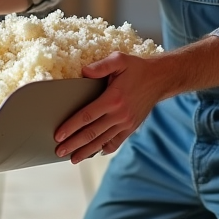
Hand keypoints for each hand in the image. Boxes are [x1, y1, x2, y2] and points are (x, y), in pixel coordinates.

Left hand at [53, 35, 218, 162]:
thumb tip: (84, 72)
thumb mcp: (120, 60)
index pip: (87, 116)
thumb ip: (102, 65)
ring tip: (73, 158)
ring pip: (102, 141)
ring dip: (86, 151)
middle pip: (92, 133)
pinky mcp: (131, 127)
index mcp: (113, 99)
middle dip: (74, 144)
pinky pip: (116, 142)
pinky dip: (105, 149)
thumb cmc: (137, 68)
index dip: (71, 127)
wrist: (160, 79)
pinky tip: (96, 153)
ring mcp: (126, 123)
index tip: (58, 135)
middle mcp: (119, 114)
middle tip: (59, 151)